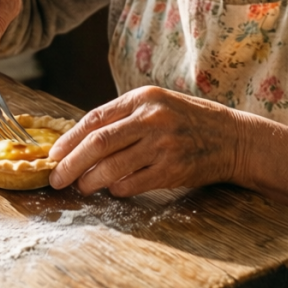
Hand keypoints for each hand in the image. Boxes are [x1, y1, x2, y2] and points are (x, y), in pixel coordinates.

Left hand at [48, 87, 242, 195]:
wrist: (233, 138)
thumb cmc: (188, 121)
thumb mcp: (157, 105)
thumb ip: (123, 118)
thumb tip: (80, 141)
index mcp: (143, 98)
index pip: (95, 119)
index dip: (69, 140)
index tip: (53, 155)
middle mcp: (151, 118)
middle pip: (98, 143)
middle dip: (71, 163)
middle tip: (56, 178)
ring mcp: (163, 144)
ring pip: (112, 166)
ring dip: (90, 180)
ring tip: (82, 187)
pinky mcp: (173, 169)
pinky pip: (133, 183)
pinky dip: (117, 189)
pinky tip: (112, 190)